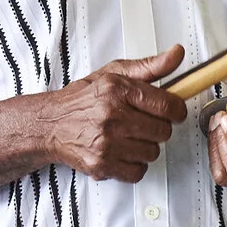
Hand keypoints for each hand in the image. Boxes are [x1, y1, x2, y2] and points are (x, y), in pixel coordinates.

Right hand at [46, 47, 188, 182]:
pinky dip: (134, 165)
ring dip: (145, 146)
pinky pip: (138, 172)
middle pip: (163, 132)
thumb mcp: (113, 74)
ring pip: (152, 153)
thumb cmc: (81, 100)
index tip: (173, 111)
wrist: (50, 124)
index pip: (167, 106)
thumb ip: (149, 66)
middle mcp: (112, 117)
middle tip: (143, 122)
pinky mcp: (102, 165)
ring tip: (129, 136)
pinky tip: (122, 152)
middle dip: (157, 127)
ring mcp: (107, 143)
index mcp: (117, 91)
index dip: (176, 110)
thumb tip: (176, 54)